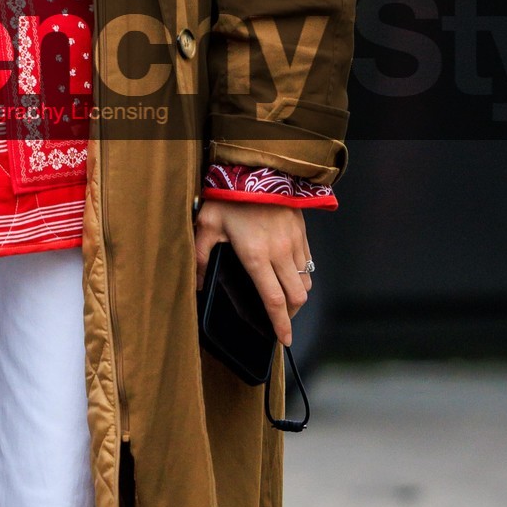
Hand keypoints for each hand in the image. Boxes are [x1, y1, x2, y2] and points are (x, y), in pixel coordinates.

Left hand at [194, 198, 311, 348]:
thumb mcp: (206, 225)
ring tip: (284, 297)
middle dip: (291, 315)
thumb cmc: (231, 196)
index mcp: (256, 256)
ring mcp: (294, 242)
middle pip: (297, 297)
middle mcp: (279, 252)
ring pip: (305, 281)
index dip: (281, 324)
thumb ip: (199, 257)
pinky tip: (289, 273)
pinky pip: (308, 262)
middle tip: (280, 320)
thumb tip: (197, 283)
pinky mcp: (301, 232)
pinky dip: (302, 274)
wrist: (258, 167)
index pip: (274, 301)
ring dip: (297, 294)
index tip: (284, 339)